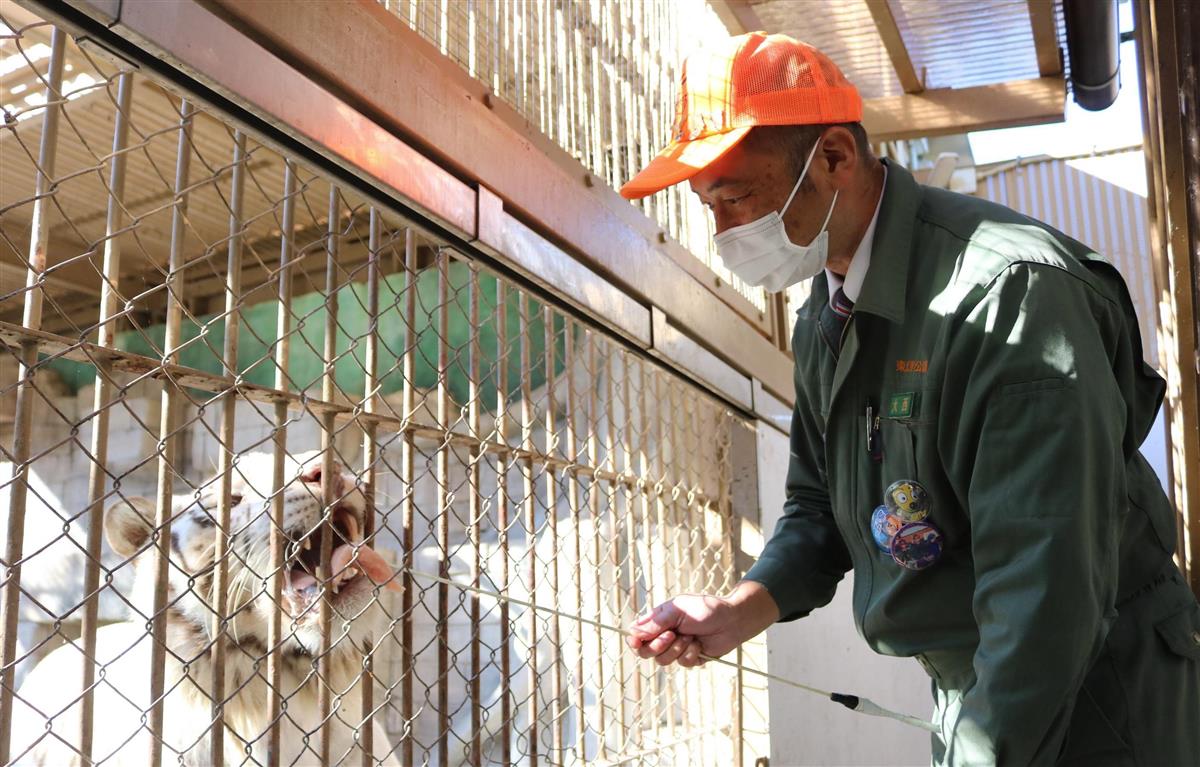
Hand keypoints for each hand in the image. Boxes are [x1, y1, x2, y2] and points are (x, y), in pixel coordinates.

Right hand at [625, 582, 779, 667]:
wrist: (732, 620)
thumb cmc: (705, 608)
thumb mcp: (678, 610)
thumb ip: (656, 621)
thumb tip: (633, 631)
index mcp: (658, 621)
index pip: (637, 635)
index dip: (634, 641)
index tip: (636, 642)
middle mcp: (664, 636)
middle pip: (645, 652)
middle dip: (658, 646)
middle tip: (671, 635)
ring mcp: (676, 648)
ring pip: (663, 661)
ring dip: (677, 648)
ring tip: (690, 637)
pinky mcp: (690, 658)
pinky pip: (682, 663)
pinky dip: (691, 653)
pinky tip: (699, 644)